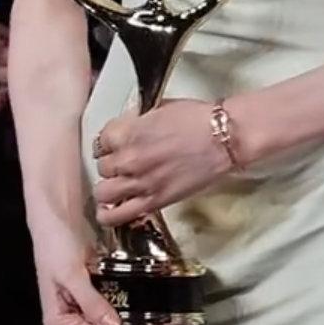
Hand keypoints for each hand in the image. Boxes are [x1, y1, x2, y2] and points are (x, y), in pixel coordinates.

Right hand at [32, 220, 181, 324]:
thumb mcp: (72, 273)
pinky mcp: (90, 308)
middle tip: (169, 323)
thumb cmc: (55, 242)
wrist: (55, 220)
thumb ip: (91, 302)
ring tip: (165, 318)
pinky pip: (114, 316)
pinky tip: (150, 310)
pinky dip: (132, 313)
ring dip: (140, 324)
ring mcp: (79, 320)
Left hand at [92, 97, 242, 227]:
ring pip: (103, 193)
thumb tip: (126, 127)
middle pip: (102, 167)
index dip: (108, 143)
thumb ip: (136, 121)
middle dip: (111, 165)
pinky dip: (109, 215)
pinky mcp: (153, 201)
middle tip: (121, 164)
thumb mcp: (159, 108)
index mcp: (127, 132)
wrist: (222, 139)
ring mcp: (139, 182)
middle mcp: (128, 158)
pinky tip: (110, 212)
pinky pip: (118, 215)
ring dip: (107, 188)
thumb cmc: (197, 120)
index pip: (100, 141)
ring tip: (115, 187)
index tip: (114, 145)